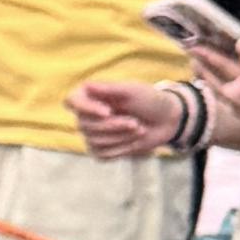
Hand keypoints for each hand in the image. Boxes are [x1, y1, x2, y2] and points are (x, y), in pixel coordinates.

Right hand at [72, 76, 203, 158]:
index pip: (71, 101)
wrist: (167, 121)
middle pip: (85, 125)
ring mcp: (94, 134)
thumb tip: (86, 85)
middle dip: (113, 126)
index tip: (107, 112)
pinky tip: (133, 141)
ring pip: (94, 141)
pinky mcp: (102, 150)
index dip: (85, 108)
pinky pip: (102, 154)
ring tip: (139, 129)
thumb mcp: (133, 91)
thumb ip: (109, 89)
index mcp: (92, 96)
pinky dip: (121, 149)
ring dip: (121, 138)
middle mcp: (88, 115)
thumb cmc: (150, 101)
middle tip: (136, 122)